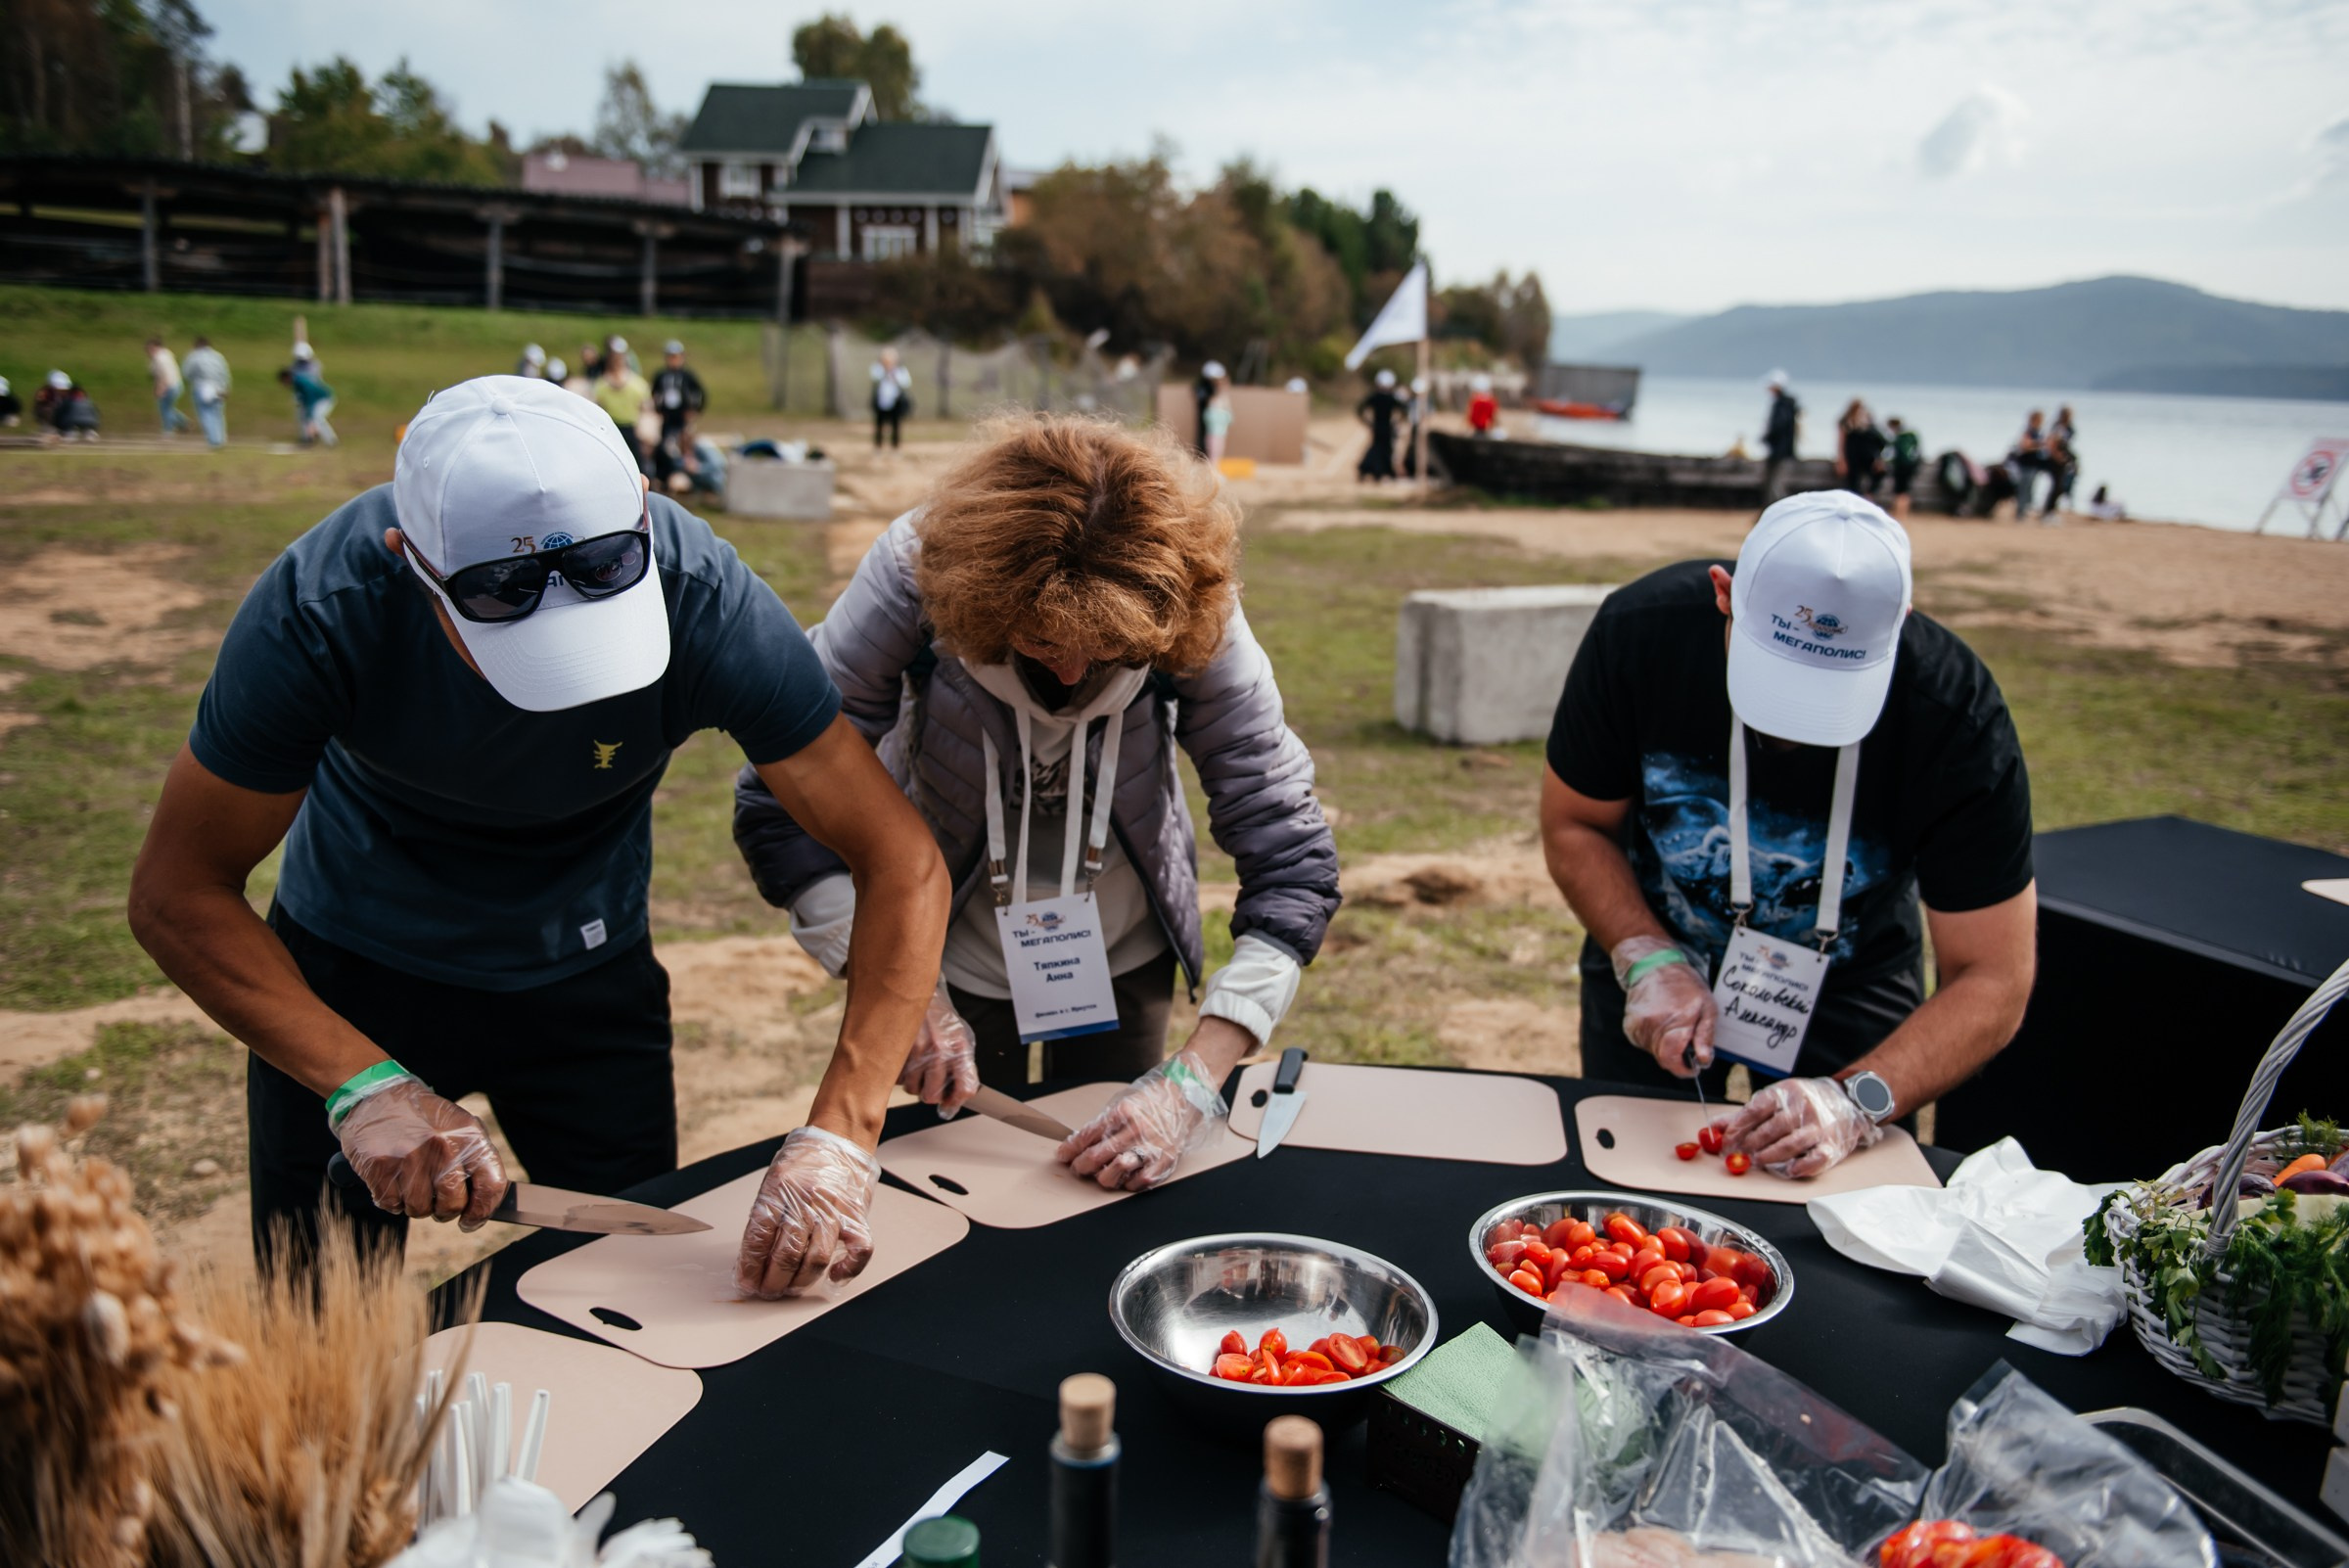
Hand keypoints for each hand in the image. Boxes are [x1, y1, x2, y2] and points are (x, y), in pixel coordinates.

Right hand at [336, 1078, 507, 1229]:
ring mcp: (411, 1157)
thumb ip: (476, 1160)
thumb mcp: (460, 1126)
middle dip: (444, 1210)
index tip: (471, 1220)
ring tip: (411, 1181)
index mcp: (470, 1135)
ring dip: (415, 1204)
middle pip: (453, 1205)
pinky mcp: (381, 1167)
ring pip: (420, 1210)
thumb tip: (486, 1204)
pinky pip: (392, 1205)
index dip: (483, 1211)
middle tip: (435, 1199)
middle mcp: (443, 1147)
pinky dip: (392, 1200)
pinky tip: (393, 1179)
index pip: (492, 1185)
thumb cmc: (423, 1118)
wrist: (376, 1095)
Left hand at [735, 1126, 879, 1297]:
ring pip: (817, 1258)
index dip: (750, 1266)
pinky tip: (835, 1276)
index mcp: (778, 1190)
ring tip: (791, 1289)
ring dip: (801, 1281)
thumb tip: (754, 1255)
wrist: (841, 1135)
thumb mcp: (774, 1180)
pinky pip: (858, 1250)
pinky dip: (848, 1269)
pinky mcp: (856, 1215)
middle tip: (767, 1291)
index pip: (758, 1238)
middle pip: (786, 1254)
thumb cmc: (805, 1159)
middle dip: (772, 1281)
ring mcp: (834, 1209)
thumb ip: (766, 1214)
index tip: (746, 1282)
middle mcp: (805, 1201)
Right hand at [899, 980, 978, 1117]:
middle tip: (930, 1083)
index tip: (950, 1103)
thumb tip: (960, 1096)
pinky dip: (900, 1074)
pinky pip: (897, 1078)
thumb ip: (962, 1065)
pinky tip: (905, 1059)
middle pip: (932, 1096)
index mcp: (959, 1047)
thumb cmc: (939, 1017)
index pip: (965, 1088)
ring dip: (914, 1084)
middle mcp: (939, 1050)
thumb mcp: (959, 1036)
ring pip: (912, 1090)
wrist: (915, 991)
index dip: (956, 1101)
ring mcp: (916, 1051)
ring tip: (917, 1066)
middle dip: (930, 1094)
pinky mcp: (896, 1051)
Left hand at [1056, 1049, 1226, 1190]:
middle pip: (1098, 1155)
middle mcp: (1136, 1129)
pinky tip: (1124, 1177)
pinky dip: (1128, 1183)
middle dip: (1081, 1165)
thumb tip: (1080, 1143)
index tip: (1063, 1155)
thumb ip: (1104, 1123)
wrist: (1186, 1096)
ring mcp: (1152, 1146)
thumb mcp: (1124, 1103)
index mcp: (1123, 1112)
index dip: (1071, 1148)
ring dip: (1102, 1176)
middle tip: (1077, 1167)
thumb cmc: (1152, 1100)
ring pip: (1116, 1172)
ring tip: (1100, 1174)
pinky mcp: (1165, 1160)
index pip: (1088, 1135)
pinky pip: (1140, 1181)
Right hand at [1612, 935, 1716, 1076]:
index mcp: (1675, 1022)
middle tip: (1686, 1038)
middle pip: (1664, 1059)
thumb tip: (1704, 1061)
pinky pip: (1643, 1044)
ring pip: (1653, 1052)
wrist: (1653, 965)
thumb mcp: (1707, 1007)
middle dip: (1677, 1055)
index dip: (1684, 1069)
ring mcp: (1638, 1026)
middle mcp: (1653, 1026)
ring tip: (1672, 1024)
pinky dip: (1653, 1039)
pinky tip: (1659, 1022)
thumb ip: (1705, 1036)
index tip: (1692, 1067)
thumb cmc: (1684, 985)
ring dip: (1665, 1047)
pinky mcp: (1629, 1026)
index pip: (1673, 1060)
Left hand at [1716, 1076, 1881, 1178]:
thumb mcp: (1776, 1098)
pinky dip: (1803, 1166)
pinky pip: (1817, 1158)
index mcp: (1785, 1092)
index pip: (1755, 1110)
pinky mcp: (1833, 1145)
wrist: (1848, 1101)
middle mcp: (1802, 1108)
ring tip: (1756, 1161)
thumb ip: (1745, 1114)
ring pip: (1791, 1144)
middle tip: (1736, 1155)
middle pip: (1771, 1129)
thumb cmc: (1805, 1102)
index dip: (1737, 1128)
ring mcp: (1819, 1127)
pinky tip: (1790, 1170)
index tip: (1725, 1141)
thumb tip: (1715, 1127)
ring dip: (1770, 1155)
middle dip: (1749, 1144)